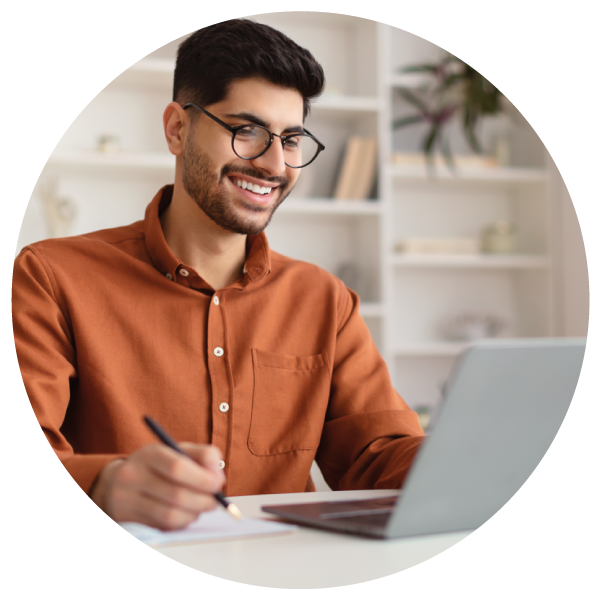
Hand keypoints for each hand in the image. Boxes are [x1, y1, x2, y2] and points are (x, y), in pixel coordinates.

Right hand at [91, 443, 224, 529]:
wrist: (117, 481)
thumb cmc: (158, 465)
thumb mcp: (177, 451)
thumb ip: (203, 456)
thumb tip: (218, 477)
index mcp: (150, 454)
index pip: (177, 468)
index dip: (202, 479)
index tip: (218, 484)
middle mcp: (133, 476)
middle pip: (176, 495)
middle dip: (203, 500)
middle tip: (215, 501)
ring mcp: (127, 500)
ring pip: (170, 515)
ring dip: (194, 514)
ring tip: (201, 507)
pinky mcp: (128, 519)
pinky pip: (162, 527)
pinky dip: (181, 522)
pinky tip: (186, 514)